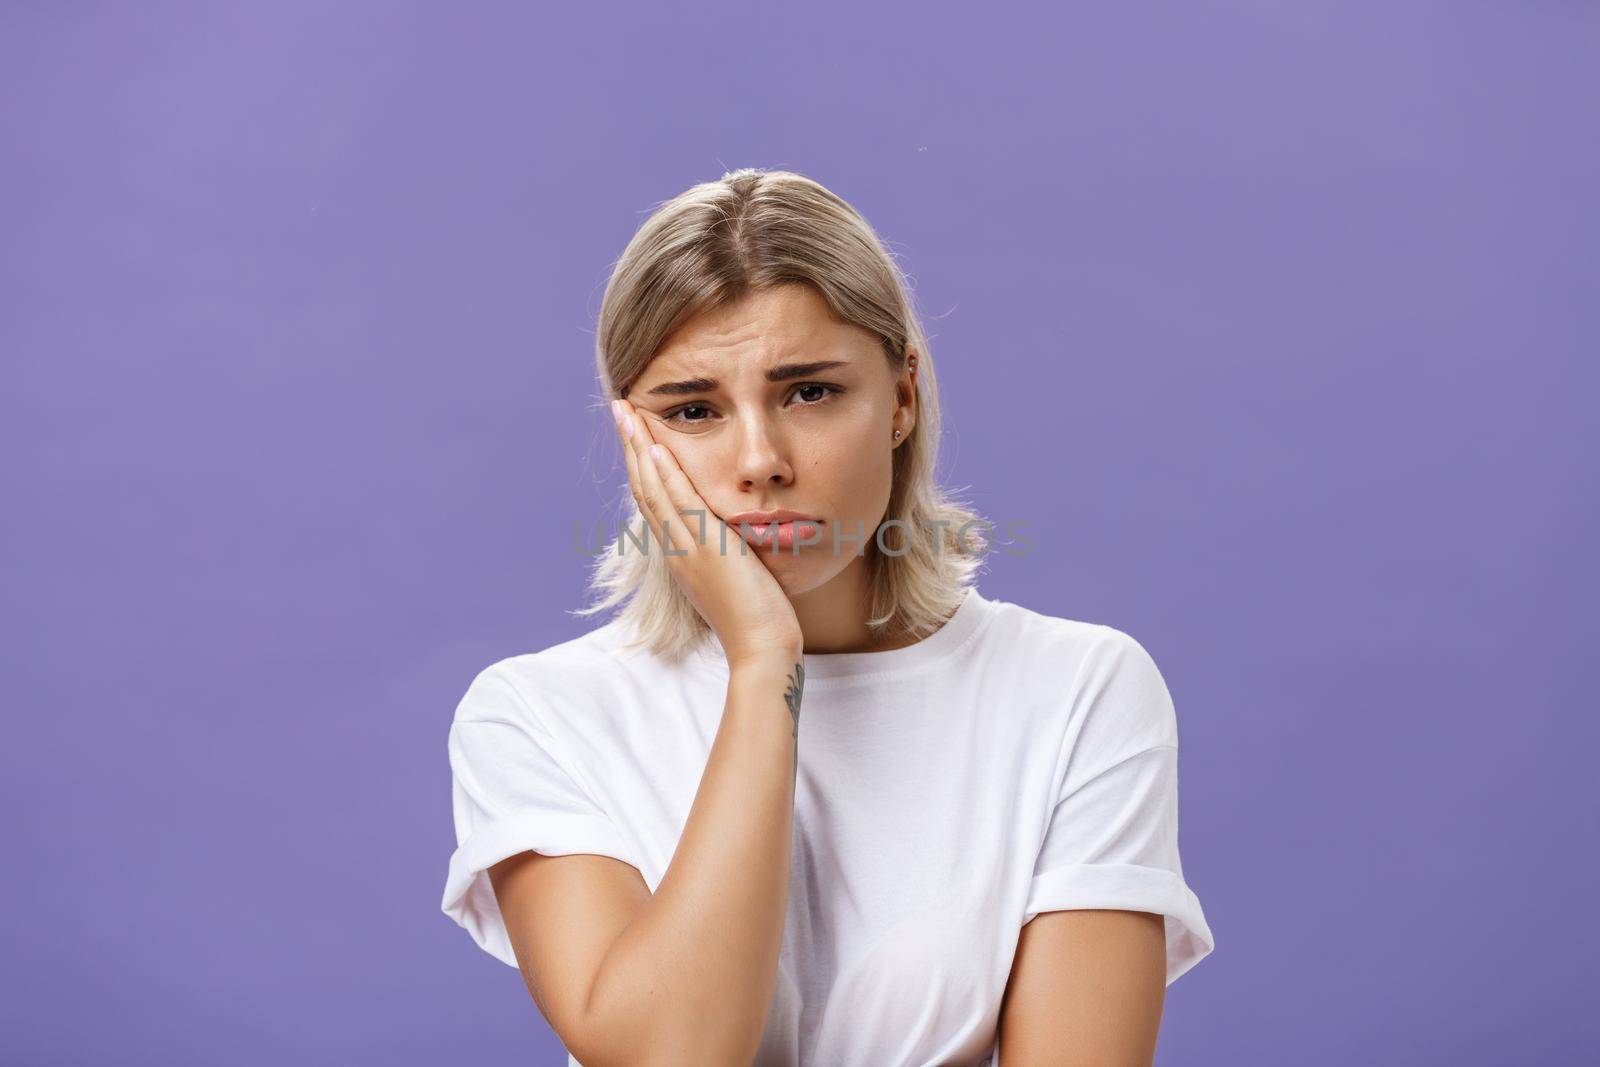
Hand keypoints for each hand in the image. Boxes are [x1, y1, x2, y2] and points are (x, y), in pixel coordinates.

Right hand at [612, 397, 803, 666]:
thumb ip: (724, 551)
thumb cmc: (756, 618)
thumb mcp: (732, 577)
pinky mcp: (708, 548)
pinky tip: (658, 447)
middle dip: (630, 444)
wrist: (761, 649)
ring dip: (640, 447)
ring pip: (654, 489)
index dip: (640, 463)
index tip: (634, 432)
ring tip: (627, 412)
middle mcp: (675, 549)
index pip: (652, 499)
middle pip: (643, 487)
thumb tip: (730, 533)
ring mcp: (688, 548)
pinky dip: (667, 475)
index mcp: (679, 554)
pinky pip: (681, 504)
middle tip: (620, 408)